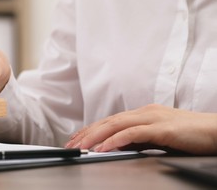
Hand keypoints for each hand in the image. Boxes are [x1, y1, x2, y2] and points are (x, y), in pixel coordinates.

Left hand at [65, 104, 216, 154]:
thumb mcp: (158, 136)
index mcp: (142, 113)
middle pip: (108, 121)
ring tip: (80, 147)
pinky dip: (115, 140)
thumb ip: (138, 138)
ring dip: (95, 136)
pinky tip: (103, 148)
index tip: (76, 140)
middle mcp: (144, 112)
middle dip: (86, 133)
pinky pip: (133, 134)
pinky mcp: (162, 128)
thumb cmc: (190, 135)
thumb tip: (117, 145)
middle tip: (70, 146)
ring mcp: (152, 118)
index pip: (110, 120)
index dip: (91, 130)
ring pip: (116, 125)